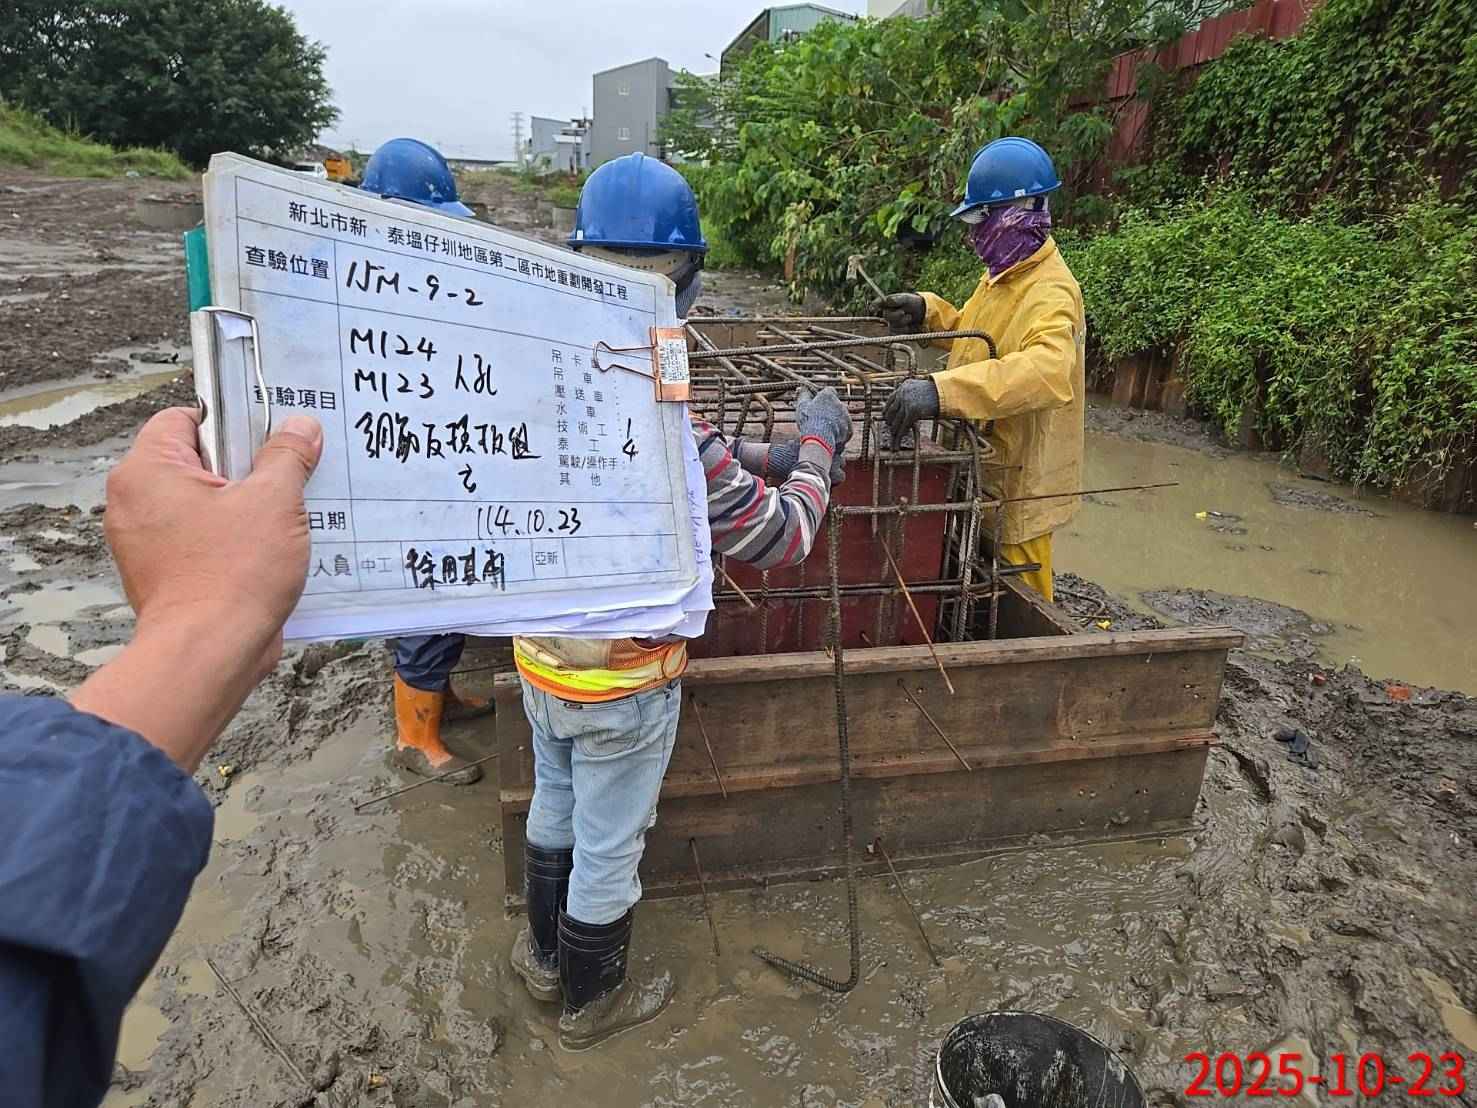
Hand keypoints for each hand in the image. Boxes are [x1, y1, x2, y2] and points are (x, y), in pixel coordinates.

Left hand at [73, 408, 323, 769]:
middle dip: (245, 469)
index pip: (185, 419)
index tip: (270, 436)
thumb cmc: (233, 573)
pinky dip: (232, 541)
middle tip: (288, 476)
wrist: (210, 652)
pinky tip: (270, 551)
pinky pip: (201, 540)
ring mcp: (145, 543)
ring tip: (286, 517)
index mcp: (147, 471)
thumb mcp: (273, 501)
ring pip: (202, 504)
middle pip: (197, 462)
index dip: (231, 422)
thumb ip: (286, 456)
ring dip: (244, 507)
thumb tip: (300, 426)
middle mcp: (134, 503)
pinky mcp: (163, 575)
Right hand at [794, 386, 851, 454]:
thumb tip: (802, 388)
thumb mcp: (802, 405)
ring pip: (840, 416)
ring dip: (834, 420)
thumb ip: (803, 394)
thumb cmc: (809, 420)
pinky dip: (839, 431)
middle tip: (818, 417)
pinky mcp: (849, 429)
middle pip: (835, 404)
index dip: (822, 396)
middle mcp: (840, 404)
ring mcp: (846, 417)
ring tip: (823, 428)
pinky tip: (830, 435)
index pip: (829, 390)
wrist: (820, 438)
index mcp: (829, 395)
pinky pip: (844, 428)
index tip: (817, 402)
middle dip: (828, 409)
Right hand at [868, 292, 925, 334]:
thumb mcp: (905, 298)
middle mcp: (886, 313)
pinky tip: (908, 325)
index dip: (874, 306)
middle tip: (903, 312)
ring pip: (892, 324)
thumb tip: (888, 299)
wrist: (921, 313)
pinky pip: (896, 332)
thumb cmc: (912, 302)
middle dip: (896, 315)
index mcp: (887, 303)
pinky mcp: (895, 331)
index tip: (873, 308)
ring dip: (902, 321)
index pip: (876, 304)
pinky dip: (903, 329)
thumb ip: (896, 299)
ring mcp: (890, 322)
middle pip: (886, 316)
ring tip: (909, 317)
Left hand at [883, 377, 939, 444]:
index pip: (890, 401)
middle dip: (889, 421)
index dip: (887, 411)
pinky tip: (899, 438)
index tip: (886, 417)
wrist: (945, 392)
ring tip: (893, 436)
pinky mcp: (912, 412)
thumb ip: (910, 394)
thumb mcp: (920, 389)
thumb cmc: (937, 392)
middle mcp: (902, 393)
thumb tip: (903, 407)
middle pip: (890, 411)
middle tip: (890, 427)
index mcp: (903, 386)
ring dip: (894, 430)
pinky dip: (900, 433)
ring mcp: (906, 403)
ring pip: (896, 420)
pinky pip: (903, 426)